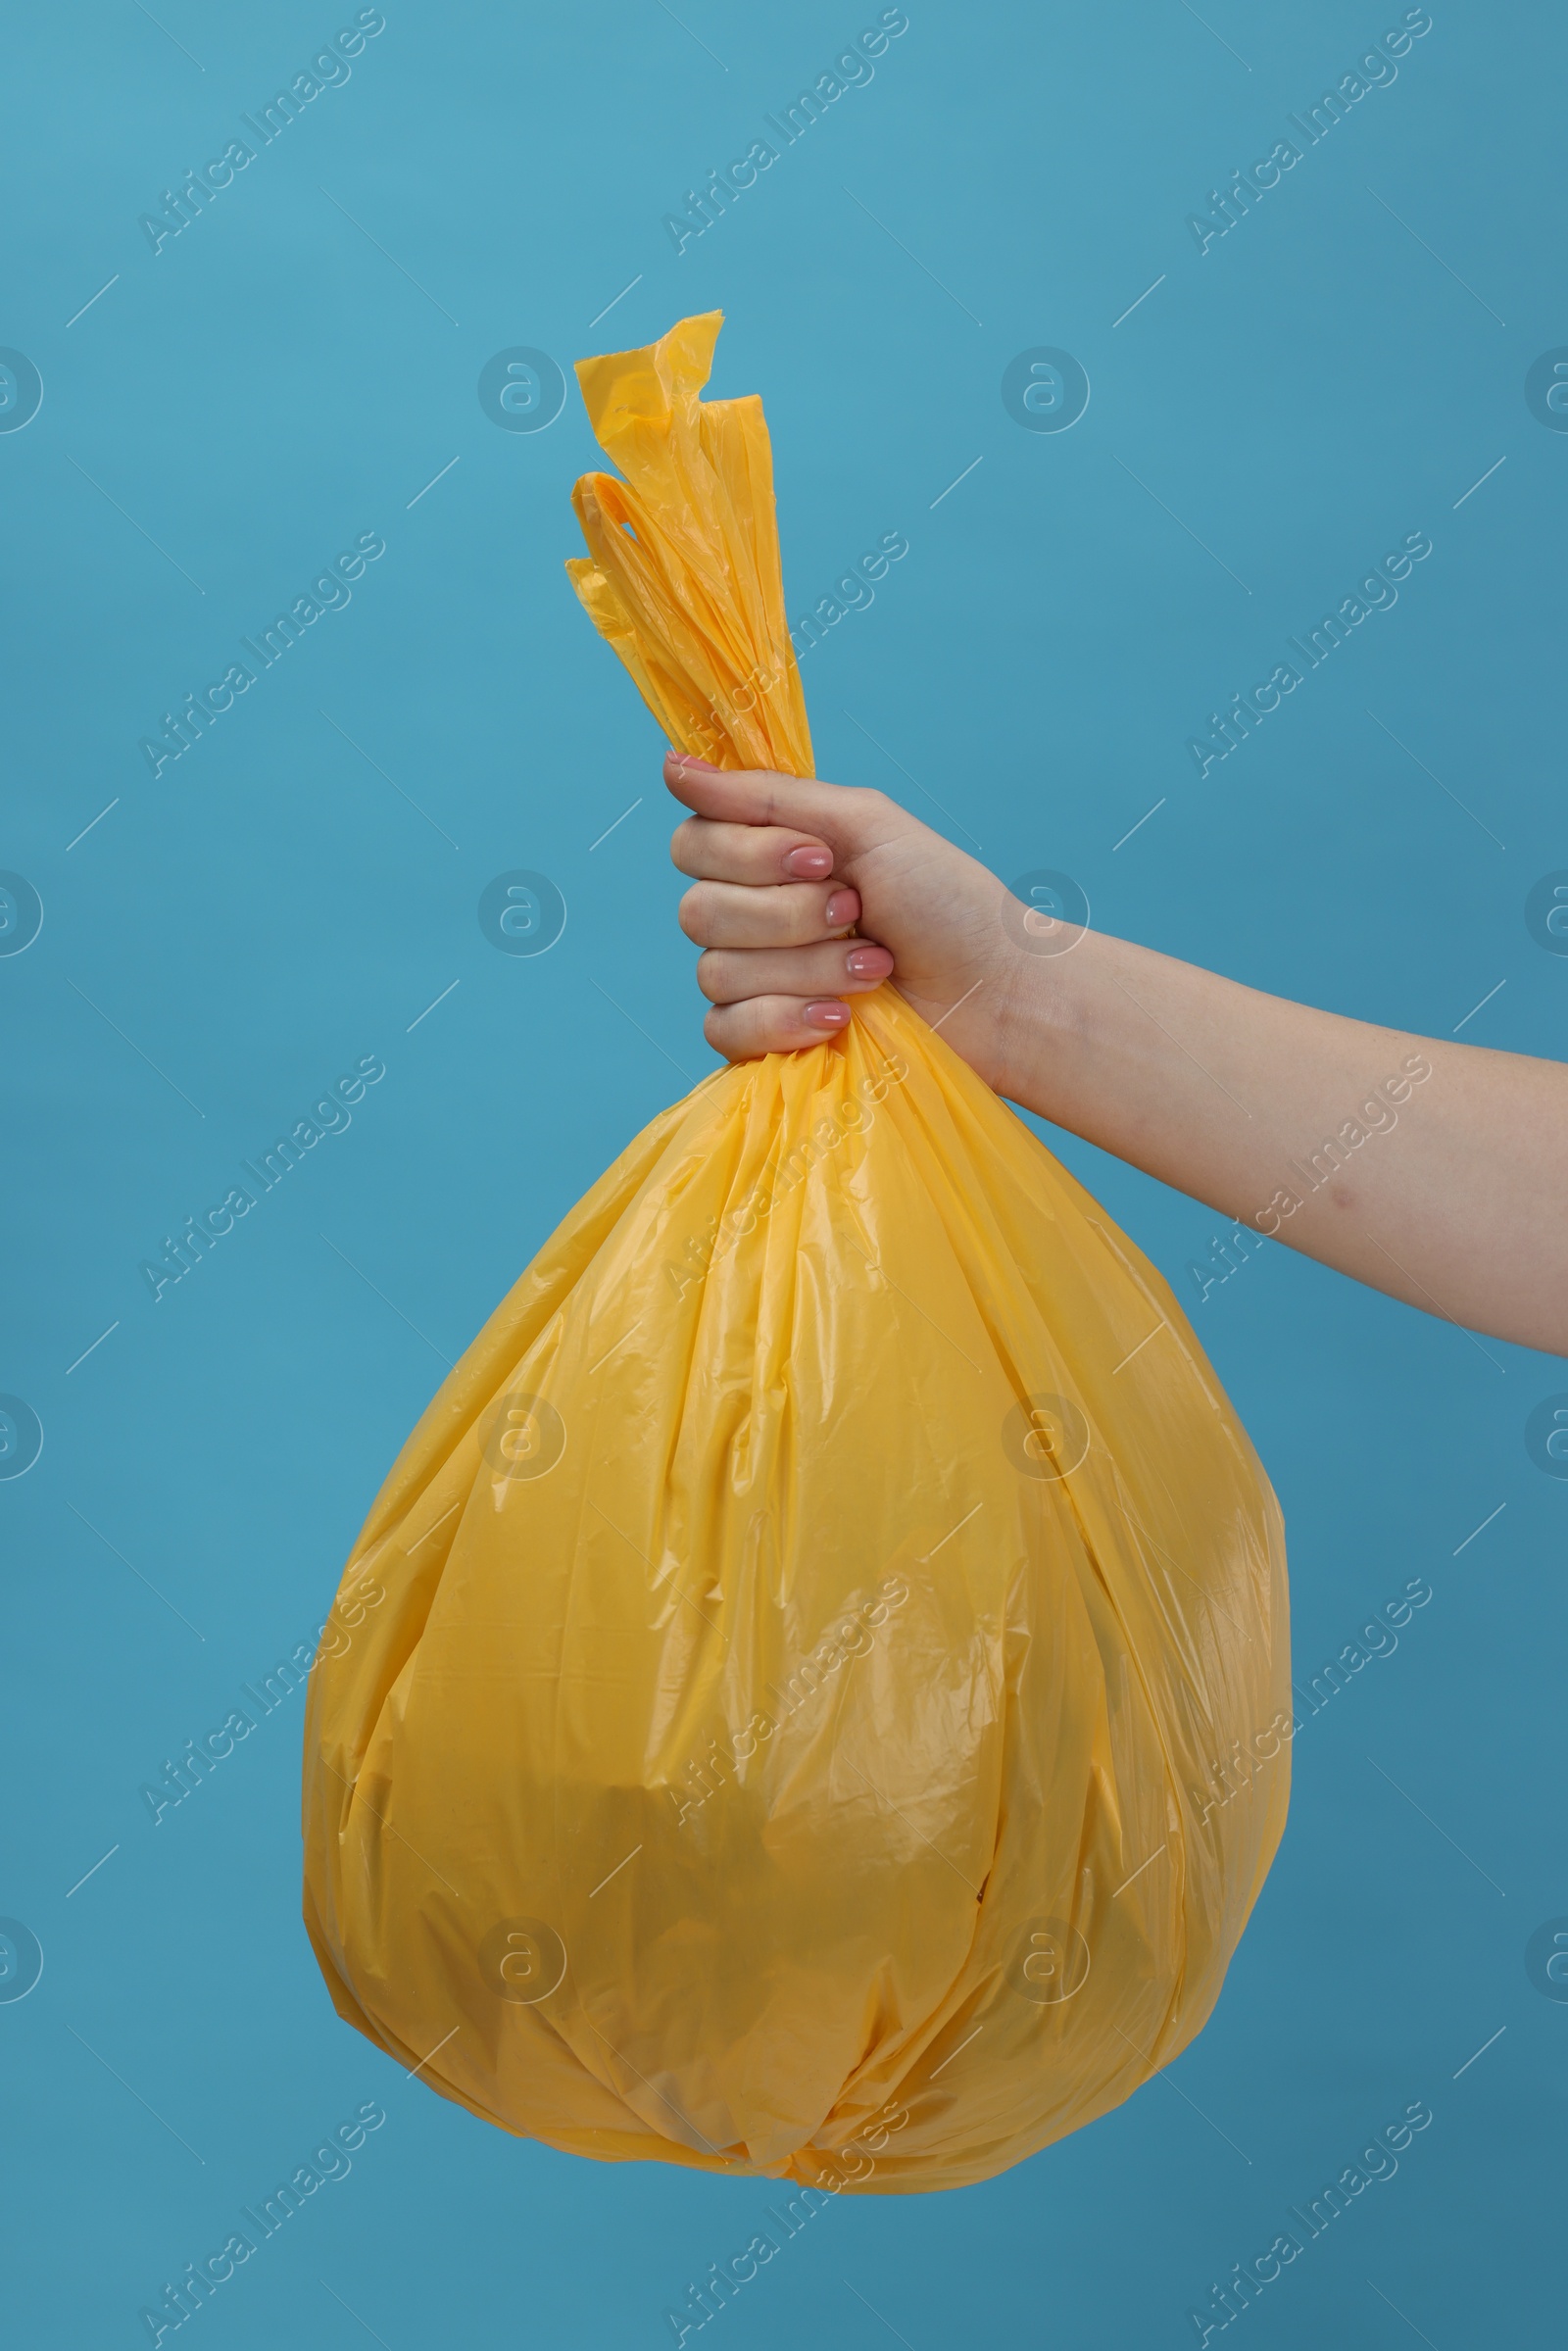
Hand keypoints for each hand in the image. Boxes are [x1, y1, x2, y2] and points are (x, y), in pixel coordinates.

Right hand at [665, 751, 1017, 1079]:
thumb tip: (672, 766)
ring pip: (718, 972)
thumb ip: (766, 796)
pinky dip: (785, 1020)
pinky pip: (726, 1031)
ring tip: (874, 968)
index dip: (748, 855)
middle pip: (698, 911)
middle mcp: (749, 917)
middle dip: (788, 915)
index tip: (825, 859)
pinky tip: (840, 1018)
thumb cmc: (944, 902)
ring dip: (808, 967)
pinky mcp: (766, 1042)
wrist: (995, 991)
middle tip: (857, 912)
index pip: (692, 845)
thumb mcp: (863, 825)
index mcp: (766, 859)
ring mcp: (754, 983)